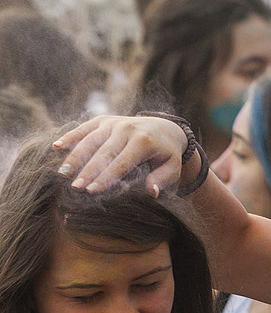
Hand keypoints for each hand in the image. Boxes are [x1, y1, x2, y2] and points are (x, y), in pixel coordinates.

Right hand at [52, 115, 187, 193]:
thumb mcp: (172, 167)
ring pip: (90, 140)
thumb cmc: (167, 154)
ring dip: (75, 157)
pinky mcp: (102, 120)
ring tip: (63, 174)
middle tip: (75, 188)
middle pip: (103, 153)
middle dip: (88, 171)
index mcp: (143, 141)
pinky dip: (70, 136)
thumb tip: (151, 192)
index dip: (106, 177)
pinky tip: (56, 147)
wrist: (164, 128)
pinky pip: (84, 128)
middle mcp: (126, 129)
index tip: (93, 191)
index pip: (122, 163)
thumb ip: (162, 179)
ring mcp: (113, 123)